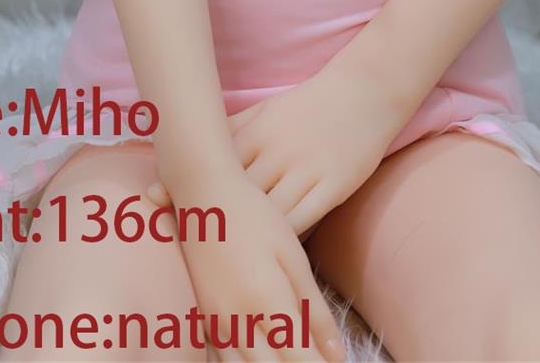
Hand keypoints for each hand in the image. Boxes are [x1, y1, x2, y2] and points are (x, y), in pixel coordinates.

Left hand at [148, 57, 409, 239]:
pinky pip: (302, 222)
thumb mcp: (265, 109)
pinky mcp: (332, 187)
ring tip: (216, 267)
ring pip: (266, 215)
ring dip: (242, 241)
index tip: (154, 201)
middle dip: (207, 217)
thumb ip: (230, 131)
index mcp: (256, 132)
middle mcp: (275, 152)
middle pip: (235, 192)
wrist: (363, 93)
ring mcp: (304, 171)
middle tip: (178, 244)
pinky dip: (282, 244)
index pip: (214, 161)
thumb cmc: (306, 105)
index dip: (184, 182)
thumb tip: (188, 142)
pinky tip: (266, 264)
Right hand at [166, 163, 346, 362]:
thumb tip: (336, 355)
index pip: (300, 359)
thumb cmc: (255, 219)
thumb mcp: (293, 258)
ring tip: (293, 361)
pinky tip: (261, 360)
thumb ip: (314, 310)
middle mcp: (237, 323)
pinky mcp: (202, 322)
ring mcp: (215, 325)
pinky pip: (223, 362)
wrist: (204, 194)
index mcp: (267, 304)